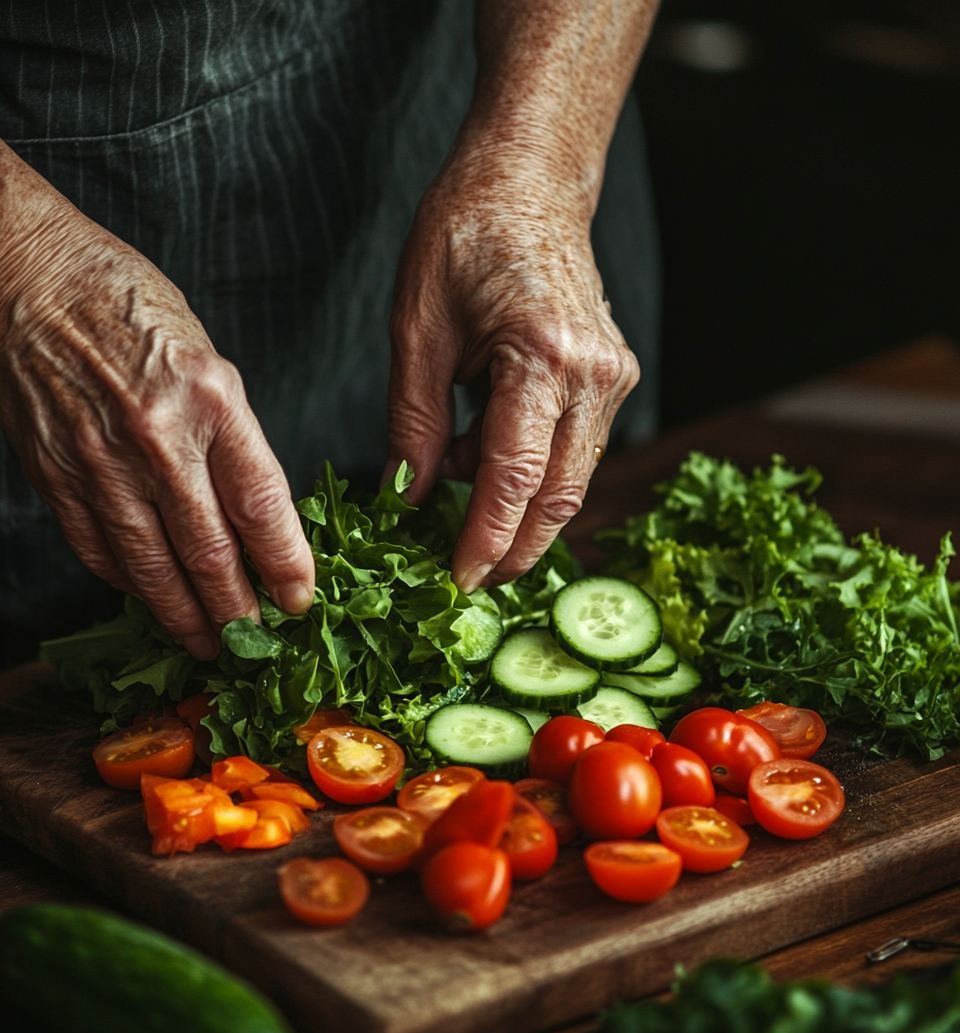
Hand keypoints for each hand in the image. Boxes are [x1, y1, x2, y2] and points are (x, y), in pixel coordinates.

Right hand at [0, 145, 314, 657]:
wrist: (32, 278)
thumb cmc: (132, 310)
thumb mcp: (211, 362)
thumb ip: (234, 441)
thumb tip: (258, 520)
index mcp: (211, 400)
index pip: (262, 505)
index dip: (285, 564)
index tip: (300, 600)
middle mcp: (157, 436)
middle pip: (209, 550)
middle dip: (237, 609)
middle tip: (256, 642)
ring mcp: (100, 460)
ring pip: (151, 565)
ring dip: (184, 615)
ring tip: (207, 644)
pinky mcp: (56, 474)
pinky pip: (98, 548)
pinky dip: (128, 582)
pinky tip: (149, 598)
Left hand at [386, 143, 638, 592]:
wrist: (529, 183)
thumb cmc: (464, 237)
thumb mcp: (416, 330)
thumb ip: (412, 423)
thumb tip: (405, 500)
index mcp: (543, 356)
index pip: (516, 478)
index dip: (485, 538)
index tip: (457, 581)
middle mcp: (594, 375)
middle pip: (558, 496)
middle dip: (511, 546)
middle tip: (462, 574)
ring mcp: (613, 379)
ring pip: (571, 482)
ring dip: (516, 510)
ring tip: (454, 494)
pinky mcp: (613, 382)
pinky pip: (573, 453)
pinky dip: (528, 474)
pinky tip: (479, 459)